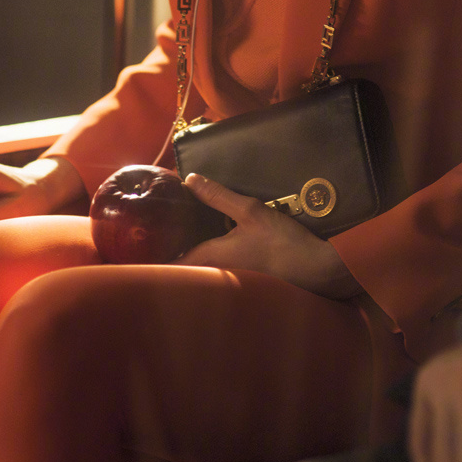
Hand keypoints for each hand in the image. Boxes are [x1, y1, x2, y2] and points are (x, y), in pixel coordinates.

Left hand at [173, 173, 361, 297]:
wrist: (315, 270)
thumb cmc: (280, 241)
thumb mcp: (249, 211)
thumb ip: (218, 196)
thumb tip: (189, 179)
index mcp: (210, 258)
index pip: (171, 263)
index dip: (157, 253)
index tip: (146, 239)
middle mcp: (215, 274)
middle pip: (184, 267)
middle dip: (173, 251)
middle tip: (163, 230)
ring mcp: (229, 281)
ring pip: (201, 269)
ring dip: (192, 254)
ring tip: (184, 232)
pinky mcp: (243, 281)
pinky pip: (217, 270)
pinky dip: (210, 257)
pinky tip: (215, 241)